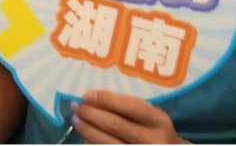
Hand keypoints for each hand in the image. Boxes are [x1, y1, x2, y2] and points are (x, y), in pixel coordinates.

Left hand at [72, 90, 186, 143]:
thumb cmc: (155, 130)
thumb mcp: (151, 117)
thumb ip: (129, 108)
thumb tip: (93, 99)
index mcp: (159, 121)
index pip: (131, 107)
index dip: (107, 100)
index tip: (86, 94)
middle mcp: (153, 140)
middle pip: (116, 125)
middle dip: (92, 114)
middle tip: (76, 106)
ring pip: (108, 143)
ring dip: (88, 130)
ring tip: (76, 120)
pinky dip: (93, 144)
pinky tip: (84, 137)